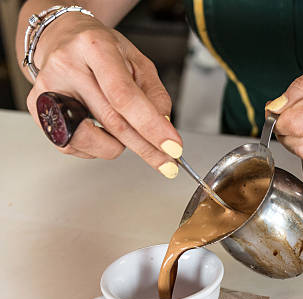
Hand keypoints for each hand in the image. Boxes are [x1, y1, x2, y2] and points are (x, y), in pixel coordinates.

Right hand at [26, 12, 182, 177]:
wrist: (63, 40)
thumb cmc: (102, 51)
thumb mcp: (138, 62)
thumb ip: (154, 95)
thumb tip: (163, 127)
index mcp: (95, 47)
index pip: (125, 95)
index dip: (151, 125)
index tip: (172, 146)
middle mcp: (66, 65)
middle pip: (111, 121)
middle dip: (146, 147)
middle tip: (167, 162)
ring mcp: (47, 88)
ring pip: (90, 139)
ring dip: (118, 147)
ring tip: (127, 133)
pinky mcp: (36, 108)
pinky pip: (74, 145)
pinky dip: (97, 146)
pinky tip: (102, 130)